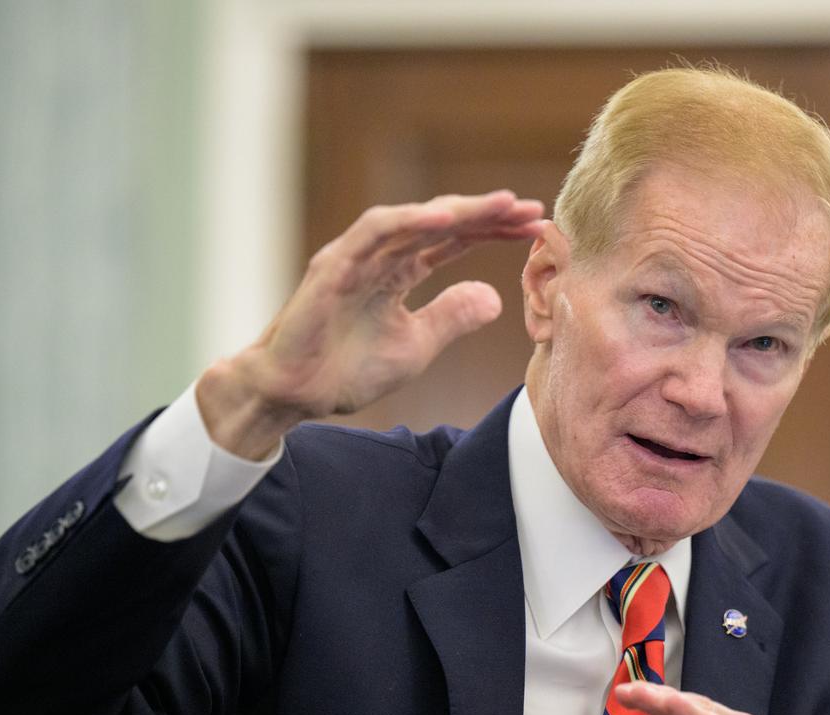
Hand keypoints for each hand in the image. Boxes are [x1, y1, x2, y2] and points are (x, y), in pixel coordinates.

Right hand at [197, 191, 546, 458]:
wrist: (295, 393)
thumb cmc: (345, 369)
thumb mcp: (416, 346)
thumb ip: (451, 318)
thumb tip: (495, 296)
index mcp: (397, 273)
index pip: (453, 242)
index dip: (493, 232)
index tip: (535, 229)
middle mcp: (379, 256)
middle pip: (440, 224)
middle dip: (486, 215)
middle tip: (531, 209)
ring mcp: (355, 257)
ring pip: (412, 220)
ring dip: (457, 211)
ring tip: (500, 206)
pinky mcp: (333, 266)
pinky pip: (373, 234)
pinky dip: (408, 222)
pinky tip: (445, 218)